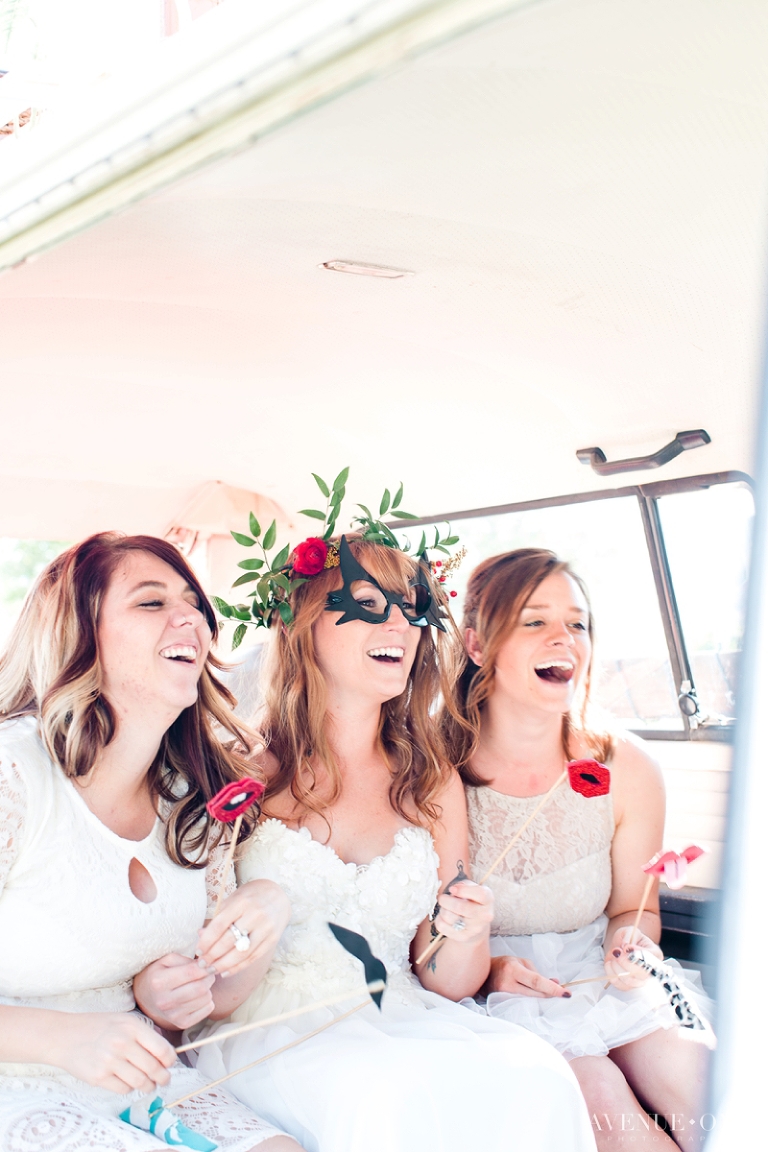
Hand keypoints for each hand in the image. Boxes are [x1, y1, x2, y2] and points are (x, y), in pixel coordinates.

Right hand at [51, 1011, 175, 1094]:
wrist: (64, 1036)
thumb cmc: (97, 1027)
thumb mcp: (123, 1020)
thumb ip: (144, 1034)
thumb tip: (166, 1054)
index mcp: (132, 1027)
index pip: (162, 1049)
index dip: (170, 1061)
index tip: (170, 1064)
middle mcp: (122, 1043)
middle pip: (153, 1069)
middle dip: (163, 1078)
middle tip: (164, 1080)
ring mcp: (110, 1062)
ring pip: (140, 1082)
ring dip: (148, 1086)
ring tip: (148, 1084)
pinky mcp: (98, 1077)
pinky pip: (124, 1089)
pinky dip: (129, 1088)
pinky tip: (127, 1081)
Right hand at [134, 953, 215, 1030]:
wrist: (146, 997)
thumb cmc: (160, 974)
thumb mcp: (167, 960)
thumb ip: (186, 960)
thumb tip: (206, 966)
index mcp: (159, 981)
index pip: (191, 972)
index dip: (204, 966)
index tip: (206, 964)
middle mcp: (164, 1001)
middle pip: (201, 987)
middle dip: (208, 977)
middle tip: (206, 974)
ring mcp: (173, 1015)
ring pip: (206, 998)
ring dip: (208, 989)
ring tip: (199, 985)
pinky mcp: (182, 1023)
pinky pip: (207, 1009)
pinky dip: (207, 1001)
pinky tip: (198, 997)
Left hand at [196, 879, 290, 977]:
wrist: (278, 896)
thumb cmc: (250, 898)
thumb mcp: (233, 901)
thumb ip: (218, 918)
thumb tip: (200, 935)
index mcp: (242, 902)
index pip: (219, 925)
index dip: (206, 941)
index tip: (198, 951)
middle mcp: (256, 915)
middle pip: (229, 941)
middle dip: (213, 955)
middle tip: (202, 964)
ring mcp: (266, 928)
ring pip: (241, 953)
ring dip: (224, 965)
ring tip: (211, 970)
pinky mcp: (273, 939)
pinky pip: (253, 958)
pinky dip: (237, 967)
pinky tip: (225, 972)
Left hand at [433, 879, 492, 945]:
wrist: (476, 926)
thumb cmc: (472, 902)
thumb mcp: (473, 889)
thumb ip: (464, 885)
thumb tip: (454, 889)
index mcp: (488, 900)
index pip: (480, 894)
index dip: (463, 890)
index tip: (452, 889)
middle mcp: (484, 916)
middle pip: (460, 907)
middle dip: (446, 900)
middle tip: (443, 898)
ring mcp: (475, 929)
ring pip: (449, 916)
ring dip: (443, 909)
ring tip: (446, 908)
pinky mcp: (463, 937)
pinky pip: (442, 926)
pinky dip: (439, 919)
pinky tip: (445, 918)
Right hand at [484, 955, 568, 997]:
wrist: (481, 974)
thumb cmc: (503, 964)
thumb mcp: (520, 962)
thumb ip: (537, 973)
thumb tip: (555, 982)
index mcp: (513, 969)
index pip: (536, 981)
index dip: (552, 988)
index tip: (566, 993)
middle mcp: (507, 984)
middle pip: (535, 994)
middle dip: (550, 994)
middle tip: (562, 994)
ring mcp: (503, 996)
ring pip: (530, 1002)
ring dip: (541, 999)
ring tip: (549, 995)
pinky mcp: (501, 1005)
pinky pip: (521, 1006)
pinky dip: (531, 1004)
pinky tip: (536, 1001)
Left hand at [604, 924, 662, 988]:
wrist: (621, 947)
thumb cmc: (629, 937)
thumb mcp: (630, 930)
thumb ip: (629, 935)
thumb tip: (626, 947)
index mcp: (655, 955)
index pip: (650, 959)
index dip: (637, 955)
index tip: (625, 947)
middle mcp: (651, 971)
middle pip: (642, 974)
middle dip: (626, 963)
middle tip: (617, 952)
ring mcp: (640, 980)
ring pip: (630, 981)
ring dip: (617, 968)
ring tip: (613, 955)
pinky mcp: (628, 985)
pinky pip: (620, 985)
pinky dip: (611, 974)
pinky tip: (609, 963)